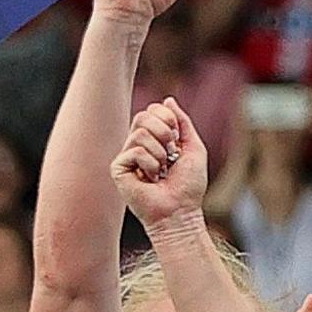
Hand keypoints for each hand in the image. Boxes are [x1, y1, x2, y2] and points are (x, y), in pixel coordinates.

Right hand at [112, 97, 207, 226]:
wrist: (180, 212)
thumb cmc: (189, 185)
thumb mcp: (193, 148)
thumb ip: (182, 123)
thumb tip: (168, 100)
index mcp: (154, 139)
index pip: (152, 110)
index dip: (167, 117)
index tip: (177, 139)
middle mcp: (137, 145)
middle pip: (142, 116)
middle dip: (164, 132)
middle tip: (171, 153)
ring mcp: (126, 157)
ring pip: (139, 133)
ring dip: (160, 153)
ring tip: (162, 171)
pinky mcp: (118, 169)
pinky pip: (134, 151)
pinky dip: (150, 164)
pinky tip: (150, 179)